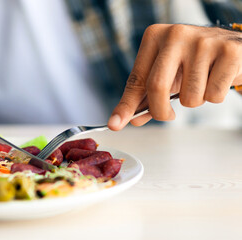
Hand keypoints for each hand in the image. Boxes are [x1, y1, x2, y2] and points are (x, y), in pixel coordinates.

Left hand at [108, 24, 241, 130]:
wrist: (231, 47)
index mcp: (154, 37)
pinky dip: (215, 96)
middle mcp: (175, 34)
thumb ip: (145, 96)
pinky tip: (216, 79)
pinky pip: (214, 95)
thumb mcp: (165, 74)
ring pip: (189, 97)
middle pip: (156, 87)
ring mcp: (203, 41)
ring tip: (201, 83)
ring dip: (195, 101)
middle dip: (160, 111)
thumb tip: (126, 119)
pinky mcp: (228, 52)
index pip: (136, 79)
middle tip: (168, 115)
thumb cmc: (192, 62)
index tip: (116, 124)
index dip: (127, 106)